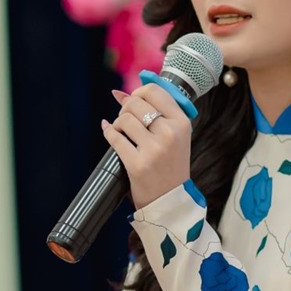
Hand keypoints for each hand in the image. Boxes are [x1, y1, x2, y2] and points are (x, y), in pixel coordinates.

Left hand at [100, 83, 191, 209]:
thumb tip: (118, 94)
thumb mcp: (173, 135)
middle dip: (126, 109)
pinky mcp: (137, 164)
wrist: (170, 199)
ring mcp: (154, 149)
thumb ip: (153, 111)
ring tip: (122, 131)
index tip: (134, 101)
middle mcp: (170, 133)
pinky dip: (109, 132)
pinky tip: (111, 133)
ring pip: (124, 119)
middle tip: (127, 119)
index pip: (155, 91)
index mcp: (182, 123)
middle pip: (136, 103)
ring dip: (118, 123)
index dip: (138, 92)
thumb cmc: (171, 164)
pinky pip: (114, 137)